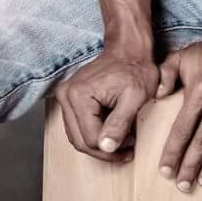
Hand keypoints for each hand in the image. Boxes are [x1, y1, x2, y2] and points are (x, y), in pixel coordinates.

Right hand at [55, 44, 159, 162]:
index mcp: (79, 95)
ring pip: (77, 137)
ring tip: (122, 142)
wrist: (129, 50)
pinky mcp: (70, 99)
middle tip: (127, 150)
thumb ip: (120, 124)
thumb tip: (106, 148)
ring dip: (99, 144)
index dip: (111, 150)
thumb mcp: (135, 98)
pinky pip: (78, 127)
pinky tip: (112, 132)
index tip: (131, 147)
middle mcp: (66, 95)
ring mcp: (65, 96)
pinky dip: (94, 133)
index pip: (90, 139)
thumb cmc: (135, 70)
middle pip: (80, 141)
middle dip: (105, 150)